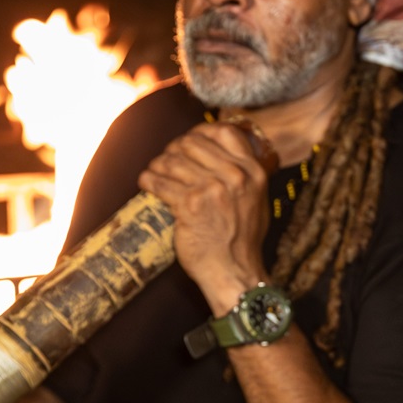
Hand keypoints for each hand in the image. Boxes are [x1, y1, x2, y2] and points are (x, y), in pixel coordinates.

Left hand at [138, 122, 271, 310]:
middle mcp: (235, 176)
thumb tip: (221, 155)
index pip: (223, 132)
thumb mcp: (256, 200)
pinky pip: (159, 182)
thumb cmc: (242, 240)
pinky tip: (146, 183)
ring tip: (154, 173)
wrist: (235, 271)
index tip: (188, 140)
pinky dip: (148, 180)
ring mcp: (212, 189)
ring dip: (158, 165)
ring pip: (172, 160)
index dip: (200, 132)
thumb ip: (243, 176)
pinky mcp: (189, 205)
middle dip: (173, 150)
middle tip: (166, 161)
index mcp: (253, 171)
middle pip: (192, 143)